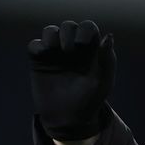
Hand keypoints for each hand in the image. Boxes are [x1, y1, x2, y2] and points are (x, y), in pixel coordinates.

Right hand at [27, 19, 115, 139]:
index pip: (88, 28)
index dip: (85, 30)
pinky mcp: (39, 61)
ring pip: (50, 31)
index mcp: (90, 52)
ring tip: (55, 50)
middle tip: (69, 51)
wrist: (68, 118)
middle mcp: (73, 49)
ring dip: (52, 35)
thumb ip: (106, 59)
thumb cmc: (89, 101)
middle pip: (69, 26)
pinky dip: (38, 46)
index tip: (83, 45)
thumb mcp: (101, 82)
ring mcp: (55, 54)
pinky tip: (43, 56)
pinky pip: (35, 44)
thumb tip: (109, 36)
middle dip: (68, 33)